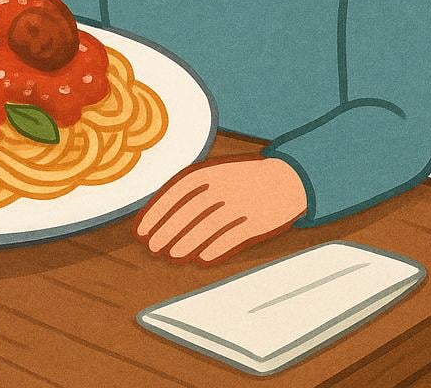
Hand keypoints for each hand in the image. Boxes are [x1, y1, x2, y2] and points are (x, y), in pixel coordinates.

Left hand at [134, 157, 306, 263]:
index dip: (157, 212)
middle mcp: (224, 186)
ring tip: (171, 256)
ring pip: (209, 226)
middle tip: (152, 247)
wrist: (288, 178)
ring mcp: (242, 203)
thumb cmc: (240, 178)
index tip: (142, 230)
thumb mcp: (216, 173)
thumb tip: (159, 213)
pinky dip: (216, 249)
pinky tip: (201, 259)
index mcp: (210, 171)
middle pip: (190, 211)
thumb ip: (191, 189)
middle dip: (168, 230)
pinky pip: (234, 237)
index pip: (176, 192)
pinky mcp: (258, 221)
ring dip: (187, 242)